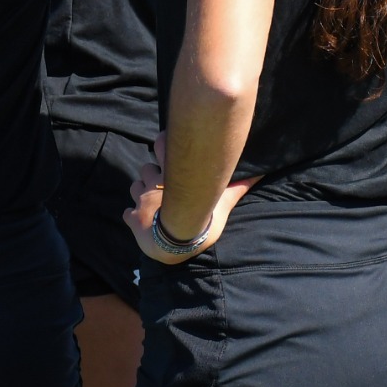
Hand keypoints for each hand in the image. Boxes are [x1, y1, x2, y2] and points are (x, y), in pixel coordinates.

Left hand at [124, 156, 260, 265]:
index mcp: (174, 176)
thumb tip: (260, 173)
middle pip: (145, 167)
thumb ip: (237, 188)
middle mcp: (155, 184)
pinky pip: (126, 213)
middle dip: (150, 170)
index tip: (168, 147)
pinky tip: (137, 218)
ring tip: (150, 200)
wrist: (175, 242)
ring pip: (134, 186)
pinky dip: (130, 214)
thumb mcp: (222, 203)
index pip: (162, 146)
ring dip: (140, 191)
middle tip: (159, 178)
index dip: (163, 144)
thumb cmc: (200, 220)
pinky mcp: (133, 218)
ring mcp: (142, 201)